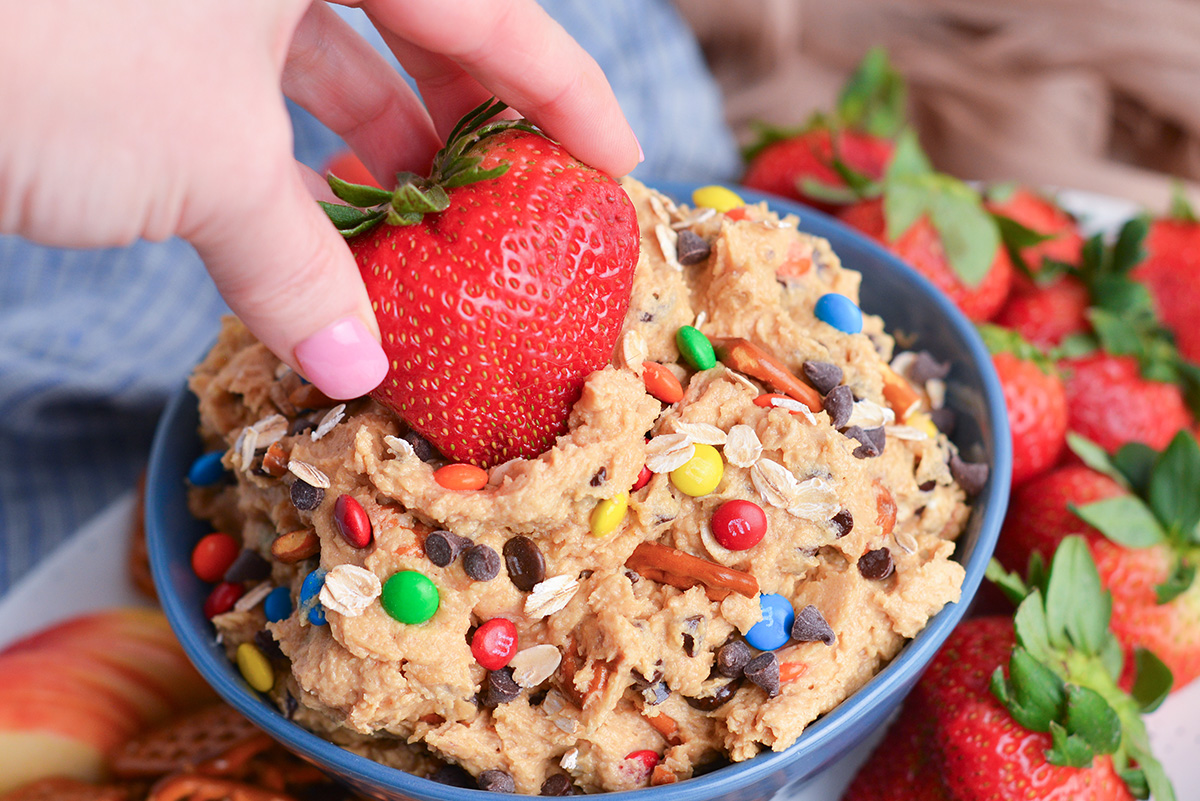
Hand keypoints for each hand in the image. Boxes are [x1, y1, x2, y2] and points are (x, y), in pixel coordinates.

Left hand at [0, 0, 639, 398]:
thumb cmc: (44, 50)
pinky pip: (252, 86)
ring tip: (426, 241)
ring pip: (328, 58)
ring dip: (379, 154)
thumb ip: (296, 263)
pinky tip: (323, 229)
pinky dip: (289, 158)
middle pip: (417, 24)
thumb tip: (357, 365)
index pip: (489, 5)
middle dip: (467, 125)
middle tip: (513, 211)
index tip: (613, 161)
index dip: (564, 89)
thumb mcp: (203, 164)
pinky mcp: (148, 27)